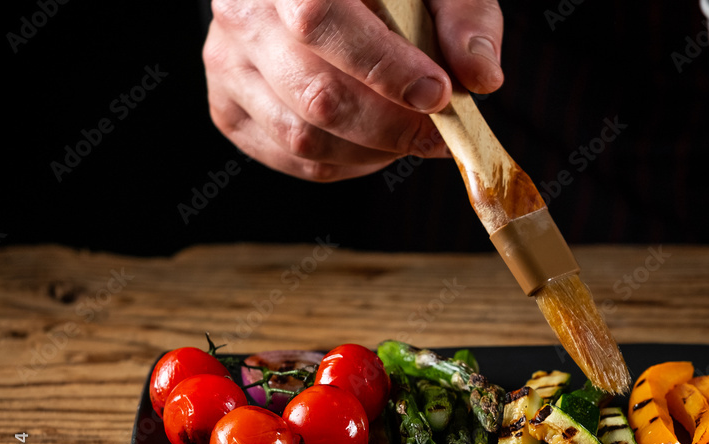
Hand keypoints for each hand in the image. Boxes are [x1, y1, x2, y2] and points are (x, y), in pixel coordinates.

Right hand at [203, 0, 503, 181]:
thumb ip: (464, 17)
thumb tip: (480, 77)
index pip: (319, 20)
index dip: (383, 67)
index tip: (438, 94)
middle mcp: (242, 11)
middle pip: (316, 94)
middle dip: (393, 126)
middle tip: (440, 133)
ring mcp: (227, 63)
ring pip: (304, 137)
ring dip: (374, 151)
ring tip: (410, 133)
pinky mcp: (230, 109)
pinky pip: (294, 159)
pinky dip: (349, 164)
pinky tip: (376, 142)